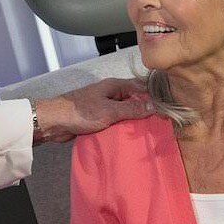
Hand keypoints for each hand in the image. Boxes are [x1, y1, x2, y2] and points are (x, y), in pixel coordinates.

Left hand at [33, 78, 153, 143]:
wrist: (54, 122)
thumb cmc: (81, 112)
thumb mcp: (110, 111)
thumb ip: (132, 108)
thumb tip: (155, 106)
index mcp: (115, 85)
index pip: (141, 88)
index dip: (155, 97)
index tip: (169, 110)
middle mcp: (111, 93)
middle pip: (135, 100)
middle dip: (147, 111)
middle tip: (164, 124)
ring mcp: (105, 105)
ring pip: (126, 112)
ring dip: (135, 121)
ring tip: (152, 133)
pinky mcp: (99, 118)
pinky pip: (116, 121)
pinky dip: (124, 127)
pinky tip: (133, 137)